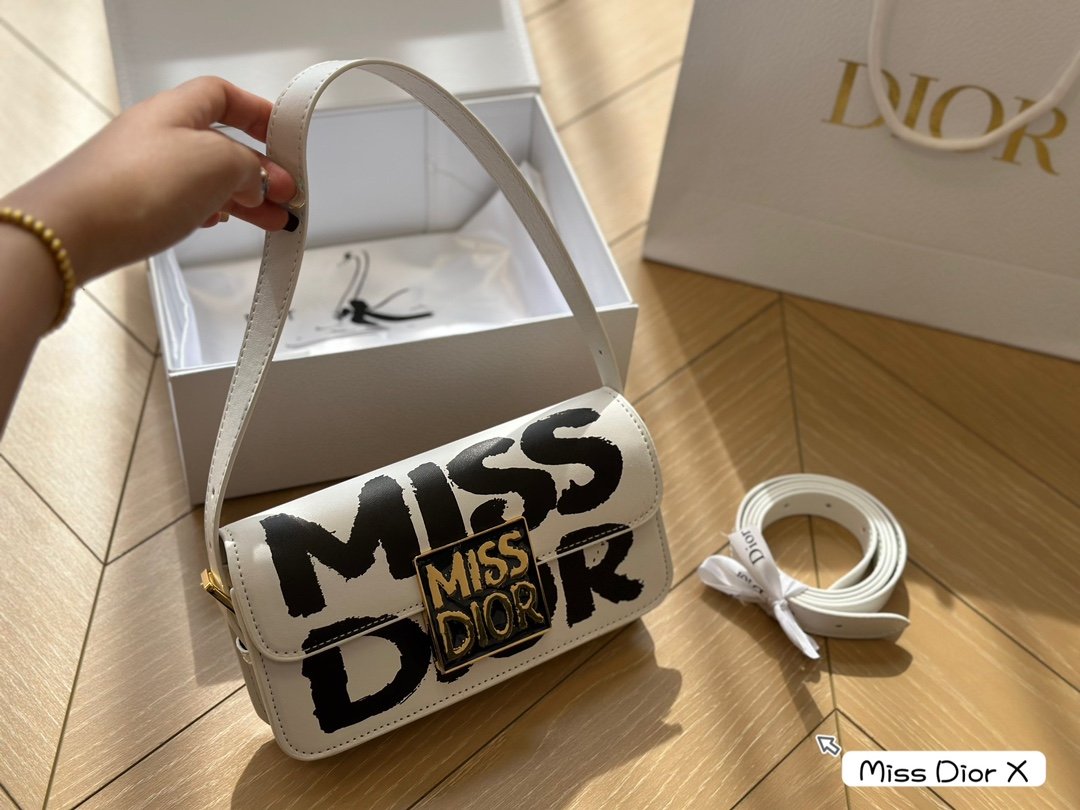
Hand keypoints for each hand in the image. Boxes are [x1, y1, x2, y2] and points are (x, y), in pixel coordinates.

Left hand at [0, 76, 296, 283]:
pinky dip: (210, 212)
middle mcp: (156, 135)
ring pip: (205, 178)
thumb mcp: (217, 163)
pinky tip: (220, 225)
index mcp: (175, 111)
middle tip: (287, 196)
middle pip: (220, 144)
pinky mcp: (132, 206)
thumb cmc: (134, 186)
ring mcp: (143, 172)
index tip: (285, 138)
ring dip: (242, 198)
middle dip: (259, 171)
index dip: (258, 113)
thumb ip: (250, 167)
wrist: (71, 232)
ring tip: (271, 223)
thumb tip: (263, 179)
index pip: (224, 96)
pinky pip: (182, 201)